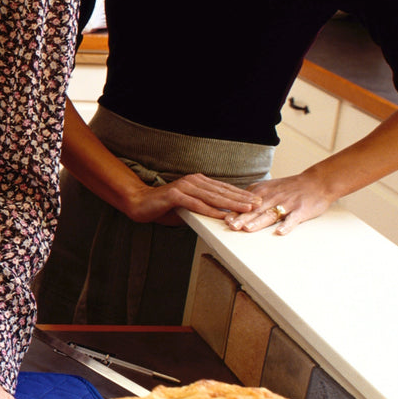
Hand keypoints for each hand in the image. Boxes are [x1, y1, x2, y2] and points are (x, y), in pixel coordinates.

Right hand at [126, 173, 261, 225]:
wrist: (138, 203)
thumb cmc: (163, 207)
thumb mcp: (187, 207)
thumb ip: (202, 209)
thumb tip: (220, 216)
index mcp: (197, 182)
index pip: (224, 189)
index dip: (241, 195)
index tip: (256, 200)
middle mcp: (193, 182)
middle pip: (222, 191)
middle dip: (242, 198)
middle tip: (259, 203)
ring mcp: (184, 187)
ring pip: (213, 197)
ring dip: (232, 204)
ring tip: (247, 209)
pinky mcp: (175, 195)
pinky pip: (197, 205)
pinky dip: (211, 211)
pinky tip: (223, 215)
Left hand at [224, 173, 332, 235]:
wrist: (317, 182)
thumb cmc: (290, 188)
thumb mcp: (268, 187)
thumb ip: (252, 196)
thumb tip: (233, 208)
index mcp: (263, 192)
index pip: (246, 204)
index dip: (235, 212)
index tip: (224, 220)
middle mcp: (273, 197)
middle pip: (255, 210)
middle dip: (242, 218)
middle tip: (231, 226)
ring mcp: (287, 204)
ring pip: (270, 214)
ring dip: (258, 222)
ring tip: (248, 229)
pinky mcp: (300, 210)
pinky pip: (292, 219)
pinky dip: (286, 225)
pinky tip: (280, 232)